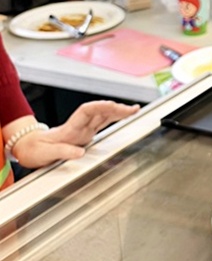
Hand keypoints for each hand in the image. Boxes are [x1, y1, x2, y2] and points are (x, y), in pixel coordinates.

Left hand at [12, 101, 138, 168]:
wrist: (29, 149)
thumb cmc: (34, 150)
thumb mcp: (44, 153)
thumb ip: (62, 152)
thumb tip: (80, 152)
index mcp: (70, 129)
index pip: (88, 111)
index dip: (102, 107)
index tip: (114, 106)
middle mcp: (79, 126)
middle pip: (100, 112)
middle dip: (116, 109)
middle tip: (132, 110)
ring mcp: (83, 129)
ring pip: (103, 116)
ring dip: (118, 111)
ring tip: (134, 110)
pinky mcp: (86, 134)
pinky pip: (103, 122)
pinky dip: (114, 118)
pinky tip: (123, 116)